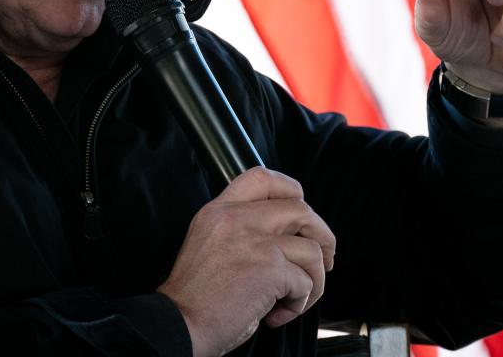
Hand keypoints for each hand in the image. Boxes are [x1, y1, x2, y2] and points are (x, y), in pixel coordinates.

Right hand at [157, 167, 335, 356]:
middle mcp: (237, 219)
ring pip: (312, 249)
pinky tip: (277, 314)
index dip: (290, 190)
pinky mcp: (270, 269)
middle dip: (321, 236)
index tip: (301, 216)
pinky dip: (299, 304)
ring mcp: (256, 242)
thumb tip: (285, 235)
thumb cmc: (194, 295)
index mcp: (219, 210)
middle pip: (300, 209)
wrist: (180, 324)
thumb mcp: (209, 243)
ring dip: (313, 279)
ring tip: (294, 298)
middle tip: (322, 260)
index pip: (262, 178)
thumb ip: (240, 228)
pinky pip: (306, 282)